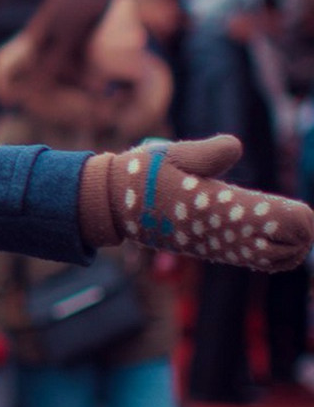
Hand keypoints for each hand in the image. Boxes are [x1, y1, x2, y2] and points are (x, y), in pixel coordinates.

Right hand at [80, 136, 312, 271]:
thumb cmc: (142, 176)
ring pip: (270, 259)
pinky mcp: (210, 250)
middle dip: (299, 235)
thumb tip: (236, 147)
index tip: (302, 212)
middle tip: (303, 219)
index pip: (276, 223)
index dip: (296, 220)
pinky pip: (252, 259)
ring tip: (293, 227)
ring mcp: (216, 246)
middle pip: (282, 249)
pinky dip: (271, 252)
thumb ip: (208, 152)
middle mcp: (221, 234)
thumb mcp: (173, 154)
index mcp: (218, 209)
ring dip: (288, 246)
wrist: (112, 204)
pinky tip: (275, 238)